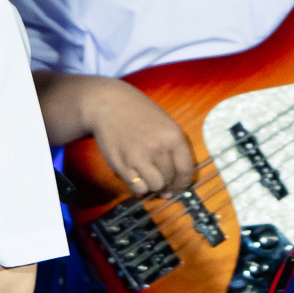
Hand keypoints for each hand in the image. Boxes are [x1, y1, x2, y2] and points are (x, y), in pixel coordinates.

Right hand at [83, 78, 196, 196]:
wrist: (107, 104)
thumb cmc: (137, 112)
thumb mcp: (164, 123)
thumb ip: (172, 148)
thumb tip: (173, 180)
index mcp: (173, 136)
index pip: (185, 170)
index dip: (182, 183)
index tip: (178, 188)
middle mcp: (158, 148)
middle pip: (170, 179)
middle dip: (166, 184)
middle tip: (160, 181)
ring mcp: (139, 157)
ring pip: (155, 186)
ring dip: (153, 186)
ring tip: (148, 178)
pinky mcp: (122, 164)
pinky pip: (137, 187)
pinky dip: (138, 187)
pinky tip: (136, 178)